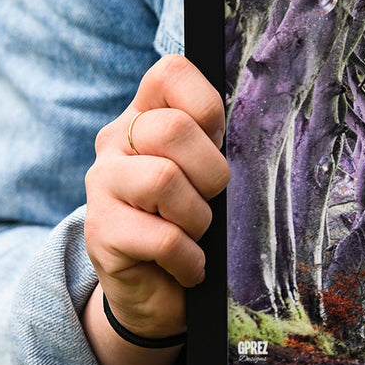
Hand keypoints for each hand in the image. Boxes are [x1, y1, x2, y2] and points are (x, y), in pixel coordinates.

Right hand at [84, 55, 228, 339]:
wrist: (155, 292)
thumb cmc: (190, 223)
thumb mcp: (205, 174)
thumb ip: (214, 141)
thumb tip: (264, 122)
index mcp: (144, 115)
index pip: (170, 72)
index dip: (205, 104)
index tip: (217, 140)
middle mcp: (115, 142)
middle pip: (173, 129)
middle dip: (210, 172)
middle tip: (210, 200)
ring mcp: (102, 185)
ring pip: (164, 179)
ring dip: (197, 218)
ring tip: (194, 235)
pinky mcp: (100, 232)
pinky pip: (162, 237)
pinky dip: (189, 258)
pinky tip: (186, 266)